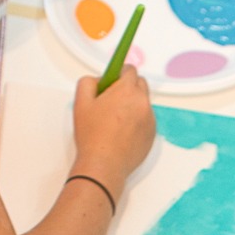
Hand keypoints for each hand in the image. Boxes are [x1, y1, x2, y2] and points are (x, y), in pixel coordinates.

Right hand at [71, 67, 155, 198]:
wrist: (104, 164)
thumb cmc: (92, 135)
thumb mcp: (81, 100)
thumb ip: (89, 81)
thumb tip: (100, 80)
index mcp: (127, 90)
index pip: (130, 70)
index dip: (119, 73)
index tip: (113, 80)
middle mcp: (143, 103)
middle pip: (140, 84)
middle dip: (128, 86)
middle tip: (113, 99)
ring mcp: (150, 120)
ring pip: (143, 103)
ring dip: (133, 104)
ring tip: (116, 119)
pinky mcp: (152, 135)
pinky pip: (146, 120)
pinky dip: (137, 120)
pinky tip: (123, 131)